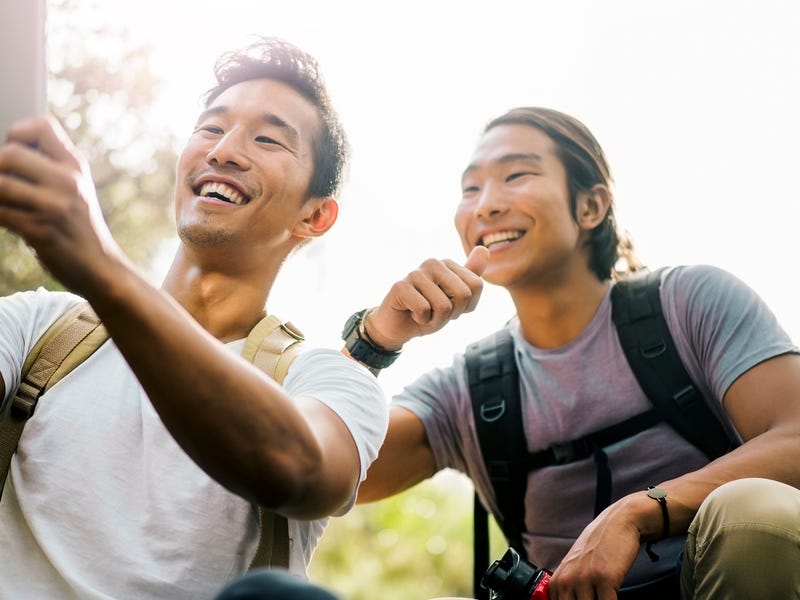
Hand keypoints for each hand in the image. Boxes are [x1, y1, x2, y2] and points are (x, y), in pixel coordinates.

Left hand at [0, 115, 124, 293]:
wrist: (100, 268)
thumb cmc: (79, 229)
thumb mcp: (76, 190)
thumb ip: (48, 169)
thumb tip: (4, 156)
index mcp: (75, 166)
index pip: (41, 126)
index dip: (16, 133)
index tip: (14, 154)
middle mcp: (68, 182)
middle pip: (10, 153)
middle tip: (5, 187)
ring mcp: (55, 207)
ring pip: (0, 184)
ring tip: (5, 205)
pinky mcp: (41, 231)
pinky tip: (3, 220)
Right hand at [364, 246, 489, 349]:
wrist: (399, 327)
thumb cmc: (429, 312)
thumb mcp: (455, 299)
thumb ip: (471, 276)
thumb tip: (484, 249)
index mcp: (448, 263)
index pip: (476, 285)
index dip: (466, 306)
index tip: (450, 307)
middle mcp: (432, 263)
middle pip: (463, 294)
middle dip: (452, 313)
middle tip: (435, 312)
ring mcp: (415, 273)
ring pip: (444, 306)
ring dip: (435, 319)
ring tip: (423, 314)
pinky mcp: (400, 286)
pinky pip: (424, 309)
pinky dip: (421, 319)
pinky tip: (411, 313)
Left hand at [547, 497, 645, 599]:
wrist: (619, 522)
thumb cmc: (599, 545)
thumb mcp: (575, 566)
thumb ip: (569, 587)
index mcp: (558, 580)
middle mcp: (567, 580)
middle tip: (597, 598)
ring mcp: (585, 579)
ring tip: (607, 597)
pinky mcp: (604, 578)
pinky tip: (615, 598)